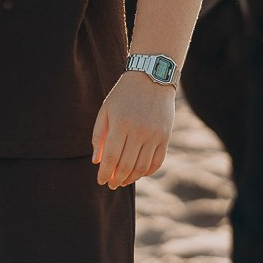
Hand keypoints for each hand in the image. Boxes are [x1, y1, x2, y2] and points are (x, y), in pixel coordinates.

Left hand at [91, 71, 175, 188]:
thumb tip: (97, 161)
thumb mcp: (106, 109)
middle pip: (126, 165)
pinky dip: (147, 172)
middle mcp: (139, 131)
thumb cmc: (124, 95)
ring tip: (122, 181)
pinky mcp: (165, 137)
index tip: (100, 181)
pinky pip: (157, 162)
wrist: (152, 77)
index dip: (105, 173)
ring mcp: (154, 135)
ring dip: (130, 178)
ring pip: (142, 167)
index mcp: (120, 124)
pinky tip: (138, 173)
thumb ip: (99, 135)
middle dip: (116, 179)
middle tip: (111, 184)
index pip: (111, 157)